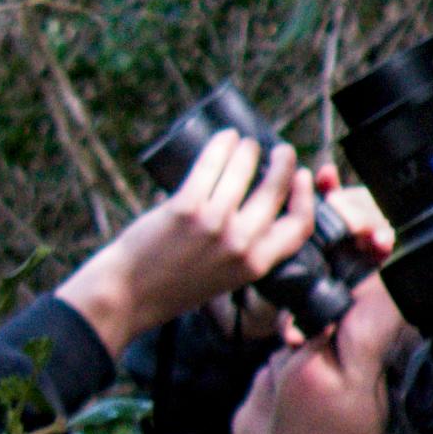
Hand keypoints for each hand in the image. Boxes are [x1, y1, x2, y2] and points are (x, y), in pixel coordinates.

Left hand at [53, 132, 323, 344]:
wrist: (127, 295)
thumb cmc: (171, 287)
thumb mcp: (225, 278)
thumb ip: (244, 253)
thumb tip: (253, 210)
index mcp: (255, 266)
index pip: (299, 227)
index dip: (305, 197)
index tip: (301, 177)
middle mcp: (240, 244)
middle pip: (275, 192)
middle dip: (283, 164)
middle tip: (281, 151)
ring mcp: (213, 224)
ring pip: (243, 172)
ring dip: (249, 149)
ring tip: (245, 143)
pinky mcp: (185, 208)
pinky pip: (210, 166)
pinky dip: (221, 146)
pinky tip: (225, 137)